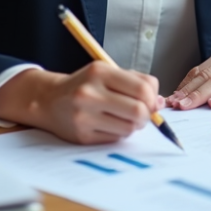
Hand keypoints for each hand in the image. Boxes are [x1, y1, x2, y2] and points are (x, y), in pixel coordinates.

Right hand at [0, 62, 162, 144]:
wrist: (49, 100)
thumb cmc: (85, 85)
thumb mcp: (108, 73)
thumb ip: (136, 83)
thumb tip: (160, 102)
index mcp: (100, 72)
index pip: (142, 88)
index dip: (152, 98)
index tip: (149, 100)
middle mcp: (90, 93)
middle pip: (138, 111)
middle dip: (146, 116)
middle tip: (142, 115)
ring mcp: (84, 116)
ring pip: (129, 128)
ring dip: (133, 126)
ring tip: (124, 118)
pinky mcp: (83, 136)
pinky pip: (115, 139)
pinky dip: (119, 133)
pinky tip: (110, 125)